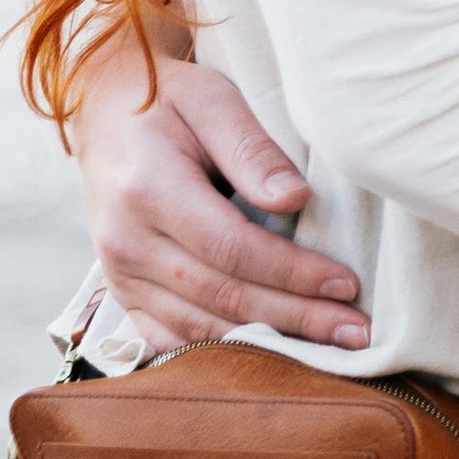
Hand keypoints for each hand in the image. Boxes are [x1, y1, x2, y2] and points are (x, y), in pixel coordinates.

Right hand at [68, 35, 368, 354]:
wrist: (101, 112)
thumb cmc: (167, 100)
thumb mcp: (212, 100)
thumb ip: (252, 149)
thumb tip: (294, 199)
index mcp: (149, 189)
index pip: (232, 248)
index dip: (293, 273)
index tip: (346, 284)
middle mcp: (126, 241)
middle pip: (222, 296)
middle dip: (296, 319)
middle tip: (356, 333)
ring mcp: (118, 273)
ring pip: (198, 327)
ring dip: (266, 345)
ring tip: (328, 351)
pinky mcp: (122, 291)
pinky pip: (170, 338)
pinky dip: (220, 353)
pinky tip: (267, 359)